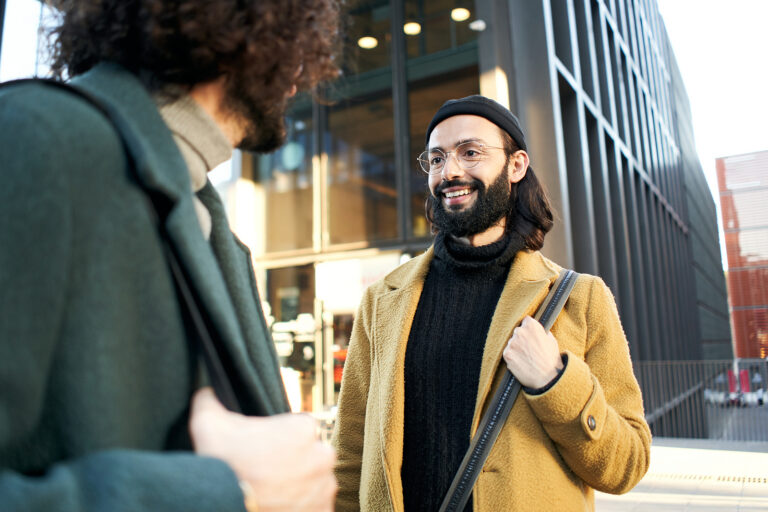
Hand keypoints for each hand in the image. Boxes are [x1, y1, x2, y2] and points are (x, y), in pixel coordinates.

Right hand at [189, 387, 336, 511]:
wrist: (223, 505)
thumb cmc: (220, 464)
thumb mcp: (209, 422)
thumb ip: (211, 399)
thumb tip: (205, 389)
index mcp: (304, 428)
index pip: (301, 427)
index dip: (283, 438)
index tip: (267, 449)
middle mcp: (322, 456)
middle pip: (312, 454)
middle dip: (295, 462)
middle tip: (269, 472)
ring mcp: (324, 487)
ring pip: (316, 482)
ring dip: (301, 486)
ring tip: (274, 491)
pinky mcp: (322, 511)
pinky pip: (317, 506)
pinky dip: (304, 507)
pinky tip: (282, 505)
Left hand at [503, 316, 563, 388]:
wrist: (548, 378)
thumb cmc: (551, 360)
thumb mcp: (551, 341)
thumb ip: (542, 332)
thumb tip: (539, 331)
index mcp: (532, 325)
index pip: (525, 321)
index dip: (529, 328)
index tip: (530, 335)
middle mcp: (520, 331)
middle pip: (517, 332)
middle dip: (521, 338)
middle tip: (529, 349)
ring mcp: (512, 343)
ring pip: (511, 343)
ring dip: (516, 348)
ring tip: (526, 358)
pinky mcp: (507, 354)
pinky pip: (507, 353)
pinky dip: (513, 357)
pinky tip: (521, 363)